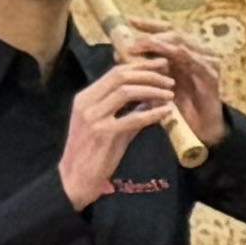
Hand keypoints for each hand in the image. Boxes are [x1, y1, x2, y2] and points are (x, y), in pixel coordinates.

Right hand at [57, 57, 185, 199]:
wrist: (75, 179)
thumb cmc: (93, 154)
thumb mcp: (108, 126)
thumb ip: (127, 111)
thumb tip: (150, 99)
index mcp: (85, 97)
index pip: (115, 72)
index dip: (140, 66)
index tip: (161, 65)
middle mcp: (87, 103)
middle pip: (121, 76)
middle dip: (148, 74)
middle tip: (170, 78)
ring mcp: (93, 117)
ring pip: (126, 91)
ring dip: (152, 90)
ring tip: (170, 94)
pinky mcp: (103, 133)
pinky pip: (133, 118)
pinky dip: (152, 113)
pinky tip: (166, 112)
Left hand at [135, 19, 236, 145]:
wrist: (199, 130)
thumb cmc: (178, 107)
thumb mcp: (156, 84)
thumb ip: (143, 69)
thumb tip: (118, 53)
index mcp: (181, 53)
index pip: (165, 31)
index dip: (149, 24)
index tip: (130, 20)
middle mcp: (195, 52)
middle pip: (175, 33)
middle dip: (153, 35)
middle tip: (135, 41)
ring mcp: (206, 62)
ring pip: (185, 44)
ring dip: (165, 43)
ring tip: (148, 44)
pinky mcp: (213, 76)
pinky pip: (200, 62)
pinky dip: (187, 56)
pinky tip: (176, 52)